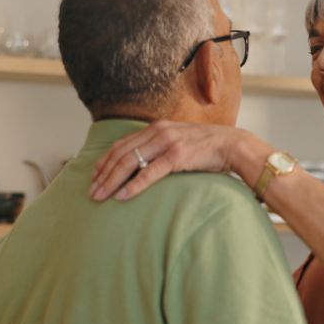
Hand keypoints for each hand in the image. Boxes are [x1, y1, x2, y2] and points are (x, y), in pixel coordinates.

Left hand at [89, 120, 242, 200]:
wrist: (232, 144)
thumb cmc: (207, 147)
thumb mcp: (179, 141)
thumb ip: (160, 147)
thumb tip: (144, 164)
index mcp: (156, 127)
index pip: (122, 145)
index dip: (105, 162)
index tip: (94, 178)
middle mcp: (158, 131)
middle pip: (121, 154)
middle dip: (103, 174)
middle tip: (91, 192)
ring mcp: (167, 143)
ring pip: (130, 162)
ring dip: (112, 181)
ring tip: (100, 196)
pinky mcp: (177, 156)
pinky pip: (149, 172)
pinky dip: (133, 185)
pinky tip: (122, 196)